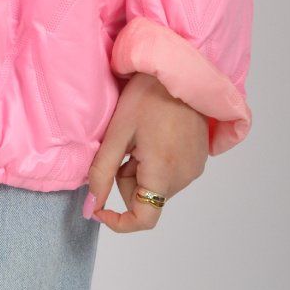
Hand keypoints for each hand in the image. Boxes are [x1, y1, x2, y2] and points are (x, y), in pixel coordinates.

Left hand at [85, 72, 208, 232]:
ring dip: (142, 168)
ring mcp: (195, 168)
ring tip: (141, 133)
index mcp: (164, 173)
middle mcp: (185, 177)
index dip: (117, 220)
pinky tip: (155, 132)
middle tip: (124, 143)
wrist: (178, 69)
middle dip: (128, 178)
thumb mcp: (118, 132)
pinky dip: (157, 161)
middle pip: (147, 198)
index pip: (143, 219)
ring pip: (157, 185)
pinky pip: (171, 173)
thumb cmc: (147, 95)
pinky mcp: (200, 158)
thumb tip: (89, 207)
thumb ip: (102, 173)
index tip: (99, 204)